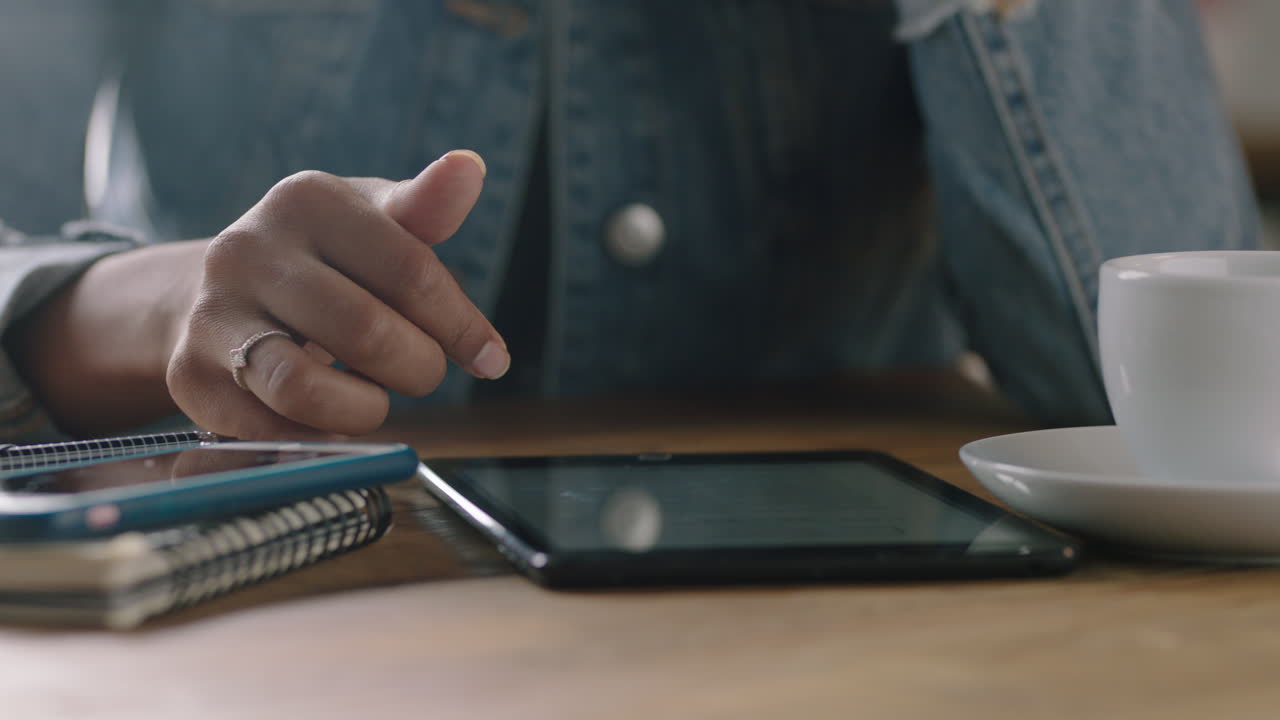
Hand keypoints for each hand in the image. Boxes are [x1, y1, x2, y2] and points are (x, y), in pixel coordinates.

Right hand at [166, 150, 506, 439]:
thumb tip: (471, 167)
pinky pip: (270, 429)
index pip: (412, 272)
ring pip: (304, 389)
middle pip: (367, 333)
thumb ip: (425, 208)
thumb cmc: (324, 258)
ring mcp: (212, 313)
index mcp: (306, 200)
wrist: (217, 292)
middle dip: (418, 369)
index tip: (490, 358)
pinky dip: (318, 434)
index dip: (462, 326)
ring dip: (365, 410)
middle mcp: (247, 250)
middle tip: (424, 373)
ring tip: (377, 399)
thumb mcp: (374, 221)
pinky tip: (330, 415)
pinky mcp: (190, 376)